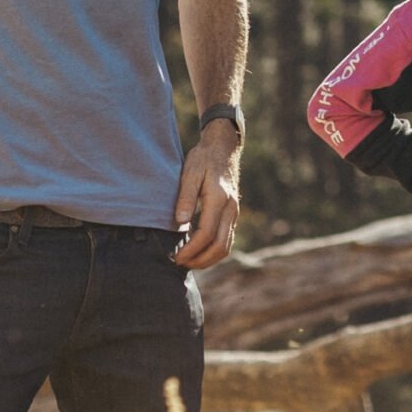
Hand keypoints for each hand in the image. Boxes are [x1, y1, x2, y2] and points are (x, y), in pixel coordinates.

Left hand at [172, 123, 242, 267]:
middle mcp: (231, 209)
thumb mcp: (190, 173)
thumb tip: (180, 223)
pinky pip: (227, 239)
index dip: (191, 249)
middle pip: (221, 246)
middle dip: (200, 260)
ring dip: (209, 259)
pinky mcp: (233, 214)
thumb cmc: (204, 159)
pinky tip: (199, 251)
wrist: (224, 148)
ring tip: (189, 262)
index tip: (176, 256)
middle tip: (180, 264)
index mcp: (219, 199)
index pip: (207, 234)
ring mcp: (234, 213)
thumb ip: (185, 198)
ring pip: (227, 246)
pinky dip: (214, 251)